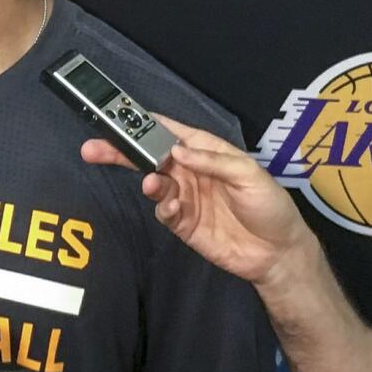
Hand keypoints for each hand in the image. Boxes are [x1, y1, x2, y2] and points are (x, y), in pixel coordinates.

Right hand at [81, 116, 315, 288]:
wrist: (278, 254)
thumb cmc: (270, 206)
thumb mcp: (249, 175)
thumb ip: (213, 161)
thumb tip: (177, 152)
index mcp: (206, 152)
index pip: (171, 132)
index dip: (147, 124)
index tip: (120, 117)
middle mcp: (190, 172)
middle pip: (150, 156)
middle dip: (123, 151)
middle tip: (93, 148)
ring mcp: (185, 197)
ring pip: (153, 183)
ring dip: (148, 182)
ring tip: (150, 184)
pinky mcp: (183, 223)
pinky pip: (164, 211)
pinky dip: (163, 207)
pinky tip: (172, 207)